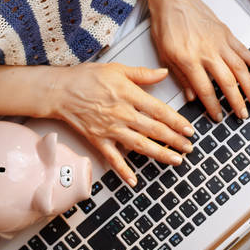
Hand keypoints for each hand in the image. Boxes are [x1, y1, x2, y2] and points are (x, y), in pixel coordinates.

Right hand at [47, 61, 194, 185]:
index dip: (176, 121)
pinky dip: (123, 171)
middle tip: (189, 148)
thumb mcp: (117, 69)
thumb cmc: (87, 77)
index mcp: (129, 95)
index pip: (159, 111)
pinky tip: (134, 181)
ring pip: (140, 145)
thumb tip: (164, 72)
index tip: (189, 129)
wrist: (60, 91)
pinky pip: (113, 158)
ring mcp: (110, 129)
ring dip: (160, 154)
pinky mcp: (98, 140)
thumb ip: (143, 74)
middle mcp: (122, 114)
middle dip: (174, 140)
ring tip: (176, 160)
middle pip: (154, 130)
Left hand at [147, 0, 249, 121]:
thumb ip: (180, 77)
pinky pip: (243, 49)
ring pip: (240, 68)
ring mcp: (219, 42)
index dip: (213, 107)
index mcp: (188, 59)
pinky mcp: (226, 33)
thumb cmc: (166, 24)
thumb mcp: (164, 55)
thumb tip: (192, 97)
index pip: (205, 90)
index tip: (218, 117)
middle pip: (227, 82)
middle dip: (237, 102)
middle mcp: (207, 52)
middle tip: (243, 115)